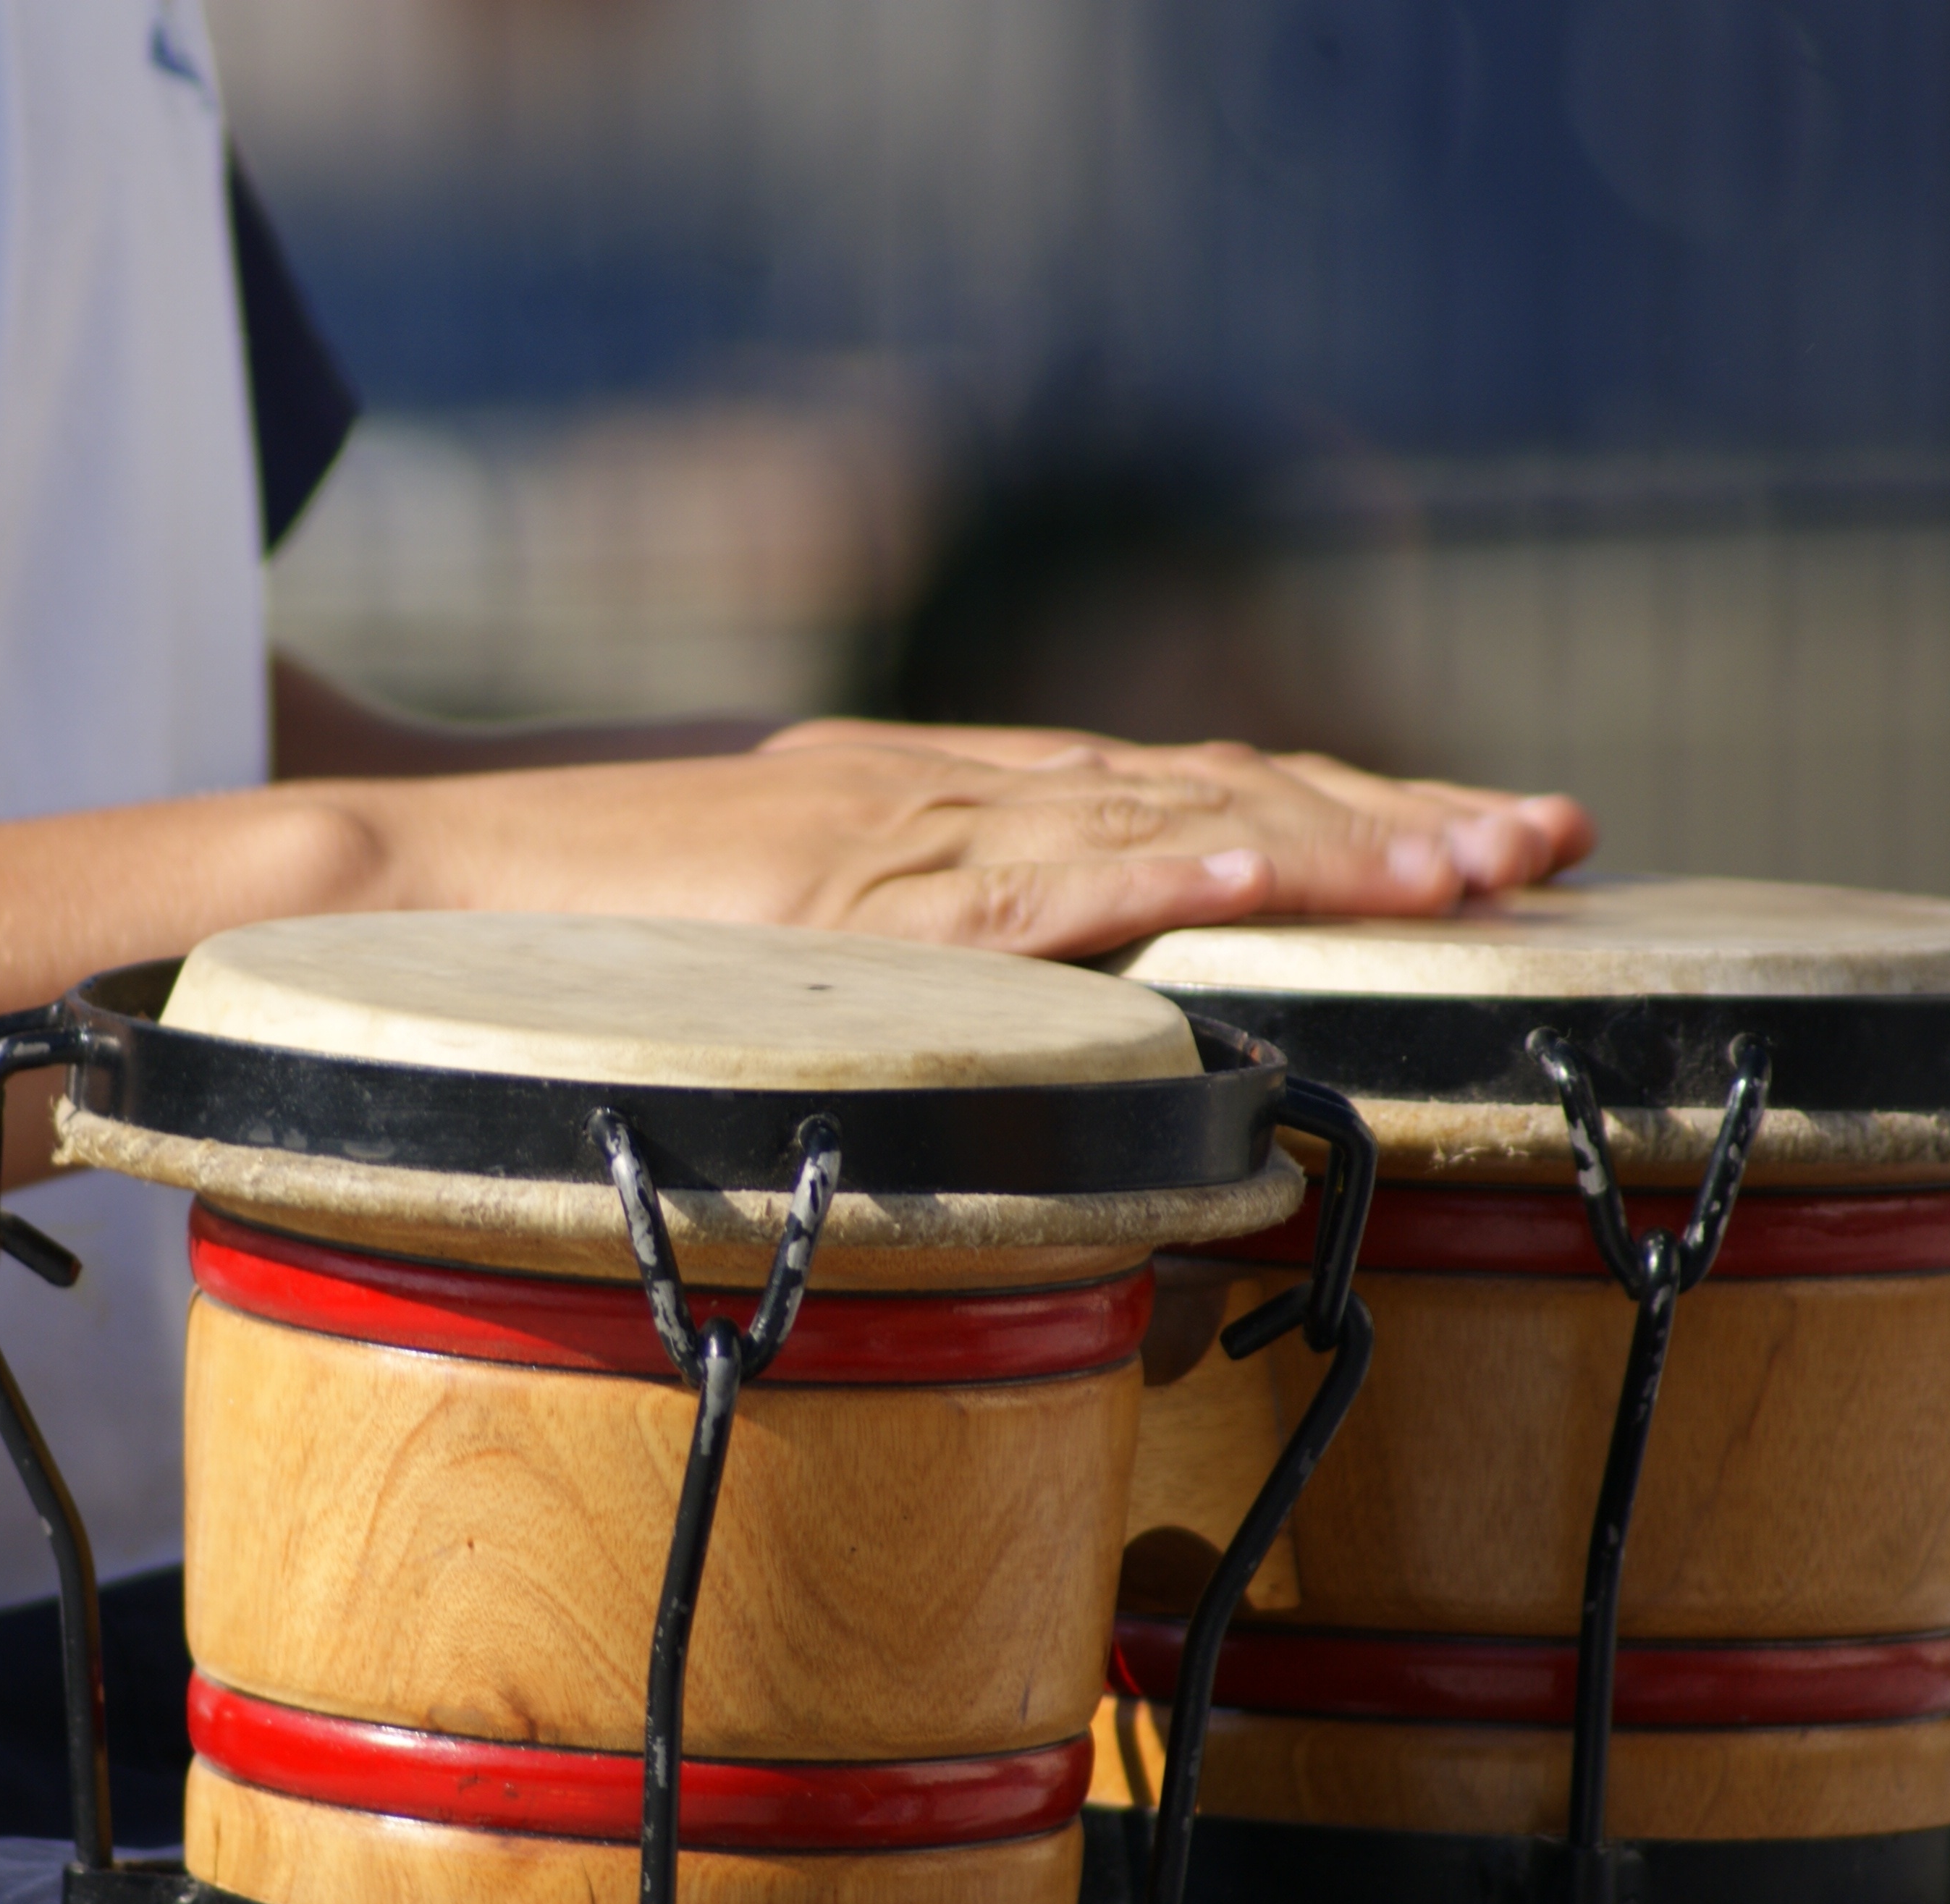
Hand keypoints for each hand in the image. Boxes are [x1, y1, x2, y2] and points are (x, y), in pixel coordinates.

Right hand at [356, 723, 1593, 962]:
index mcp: (931, 813)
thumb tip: (1009, 1072)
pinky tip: (1266, 868)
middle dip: (1390, 814)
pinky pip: (1011, 885)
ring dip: (1328, 837)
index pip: (1178, 793)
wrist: (394, 883)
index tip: (1483, 844)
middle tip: (1555, 841)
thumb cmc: (570, 950)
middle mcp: (936, 796)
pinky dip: (1146, 870)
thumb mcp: (769, 966)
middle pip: (1207, 786)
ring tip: (1478, 861)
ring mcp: (886, 835)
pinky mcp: (823, 889)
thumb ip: (885, 988)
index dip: (1340, 815)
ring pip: (1149, 817)